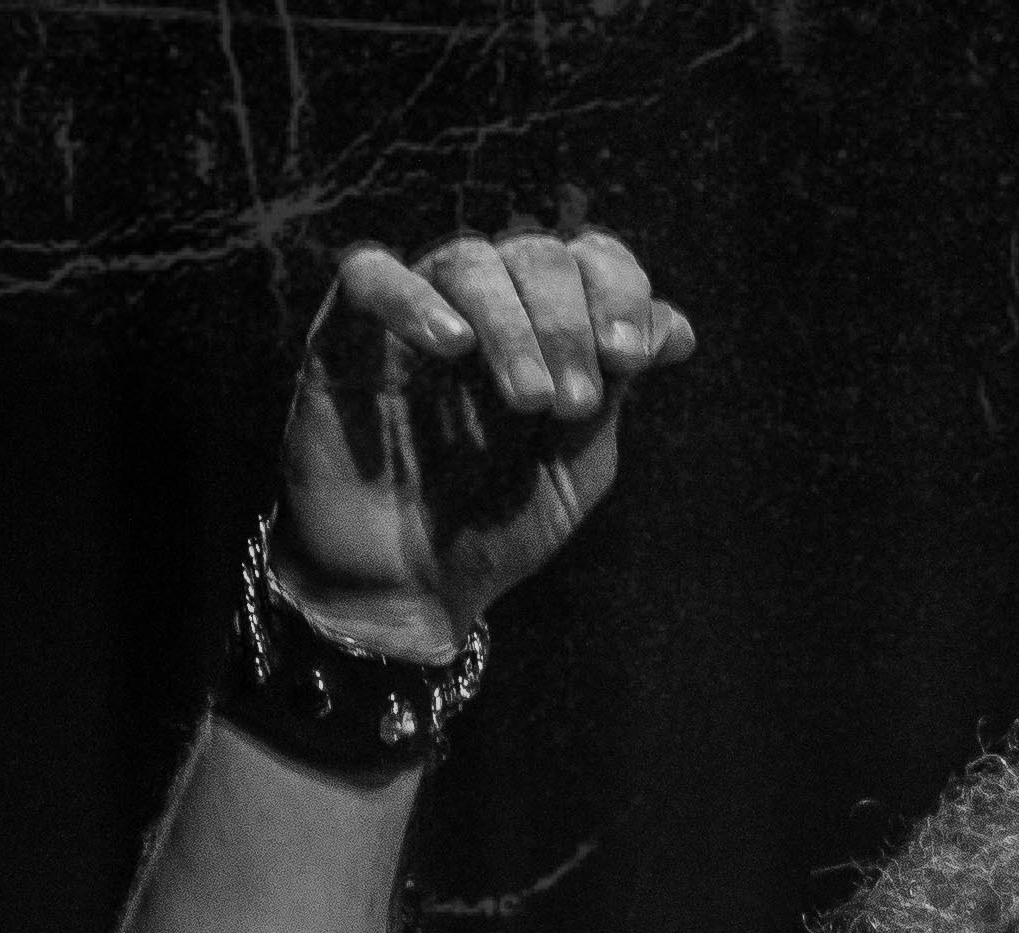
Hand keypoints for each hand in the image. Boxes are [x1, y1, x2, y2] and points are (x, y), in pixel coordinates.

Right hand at [275, 227, 695, 658]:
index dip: (618, 291)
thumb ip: (614, 393)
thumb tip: (674, 327)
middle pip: (534, 255)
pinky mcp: (344, 339)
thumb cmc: (493, 528)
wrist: (408, 592)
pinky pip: (367, 276)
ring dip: (512, 324)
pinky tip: (452, 346)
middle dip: (567, 323)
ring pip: (467, 262)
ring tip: (530, 401)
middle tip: (573, 403)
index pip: (589, 260)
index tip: (631, 359)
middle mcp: (483, 312)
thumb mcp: (574, 465)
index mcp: (545, 331)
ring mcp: (413, 319)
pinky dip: (412, 298)